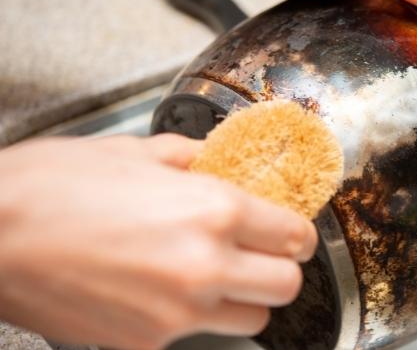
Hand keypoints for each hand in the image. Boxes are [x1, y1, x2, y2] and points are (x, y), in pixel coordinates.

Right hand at [0, 135, 316, 349]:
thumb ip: (195, 159)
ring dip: (245, 297)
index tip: (291, 230)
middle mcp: (205, 267)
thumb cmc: (53, 185)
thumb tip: (224, 161)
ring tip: (217, 273)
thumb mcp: (135, 152)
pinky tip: (164, 289)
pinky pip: (195, 335)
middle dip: (281, 267)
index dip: (299, 232)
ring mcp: (176, 314)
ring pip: (252, 319)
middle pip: (287, 285)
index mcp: (212, 211)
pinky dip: (194, 316)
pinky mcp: (144, 344)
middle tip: (261, 251)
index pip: (295, 236)